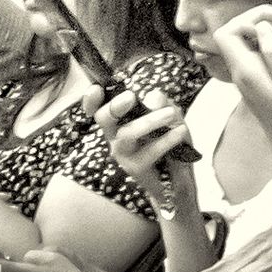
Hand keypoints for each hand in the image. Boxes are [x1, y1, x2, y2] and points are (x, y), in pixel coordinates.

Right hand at [83, 85, 193, 199]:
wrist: (178, 182)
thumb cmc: (170, 145)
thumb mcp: (171, 118)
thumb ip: (162, 104)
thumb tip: (154, 97)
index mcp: (120, 121)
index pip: (100, 108)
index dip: (91, 100)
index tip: (96, 88)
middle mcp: (116, 136)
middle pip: (104, 118)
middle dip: (114, 106)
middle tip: (130, 96)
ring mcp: (123, 153)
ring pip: (128, 133)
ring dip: (150, 121)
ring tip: (170, 114)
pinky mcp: (135, 167)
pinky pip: (149, 150)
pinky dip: (166, 139)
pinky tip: (180, 132)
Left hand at [215, 6, 271, 153]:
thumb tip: (263, 26)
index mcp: (245, 70)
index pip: (226, 32)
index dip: (247, 18)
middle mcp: (240, 73)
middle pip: (232, 34)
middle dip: (254, 20)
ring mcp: (246, 78)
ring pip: (241, 43)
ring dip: (260, 30)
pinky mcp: (255, 82)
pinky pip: (251, 54)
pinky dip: (264, 43)